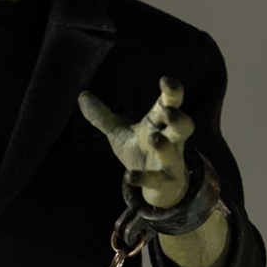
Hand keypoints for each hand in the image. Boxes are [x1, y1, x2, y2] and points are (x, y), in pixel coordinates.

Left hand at [78, 77, 192, 208]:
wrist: (158, 186)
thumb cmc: (140, 151)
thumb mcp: (119, 132)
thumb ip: (102, 116)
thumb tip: (82, 96)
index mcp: (159, 123)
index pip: (170, 104)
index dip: (172, 92)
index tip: (166, 80)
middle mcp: (171, 140)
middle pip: (184, 126)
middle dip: (179, 118)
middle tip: (169, 111)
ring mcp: (170, 162)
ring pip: (174, 153)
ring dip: (165, 146)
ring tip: (154, 138)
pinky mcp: (164, 183)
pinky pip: (157, 180)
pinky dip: (143, 178)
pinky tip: (129, 177)